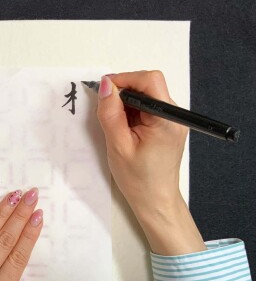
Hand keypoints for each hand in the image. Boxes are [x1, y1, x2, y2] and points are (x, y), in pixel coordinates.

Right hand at [96, 71, 203, 255]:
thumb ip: (111, 113)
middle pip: (148, 85)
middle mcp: (174, 115)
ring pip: (146, 95)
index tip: (105, 91)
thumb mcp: (118, 145)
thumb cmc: (138, 179)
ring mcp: (172, 120)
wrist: (155, 201)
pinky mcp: (167, 125)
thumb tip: (106, 86)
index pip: (149, 80)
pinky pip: (147, 108)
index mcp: (167, 119)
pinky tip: (123, 129)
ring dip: (126, 103)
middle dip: (124, 91)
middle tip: (106, 111)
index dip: (125, 79)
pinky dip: (131, 112)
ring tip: (116, 126)